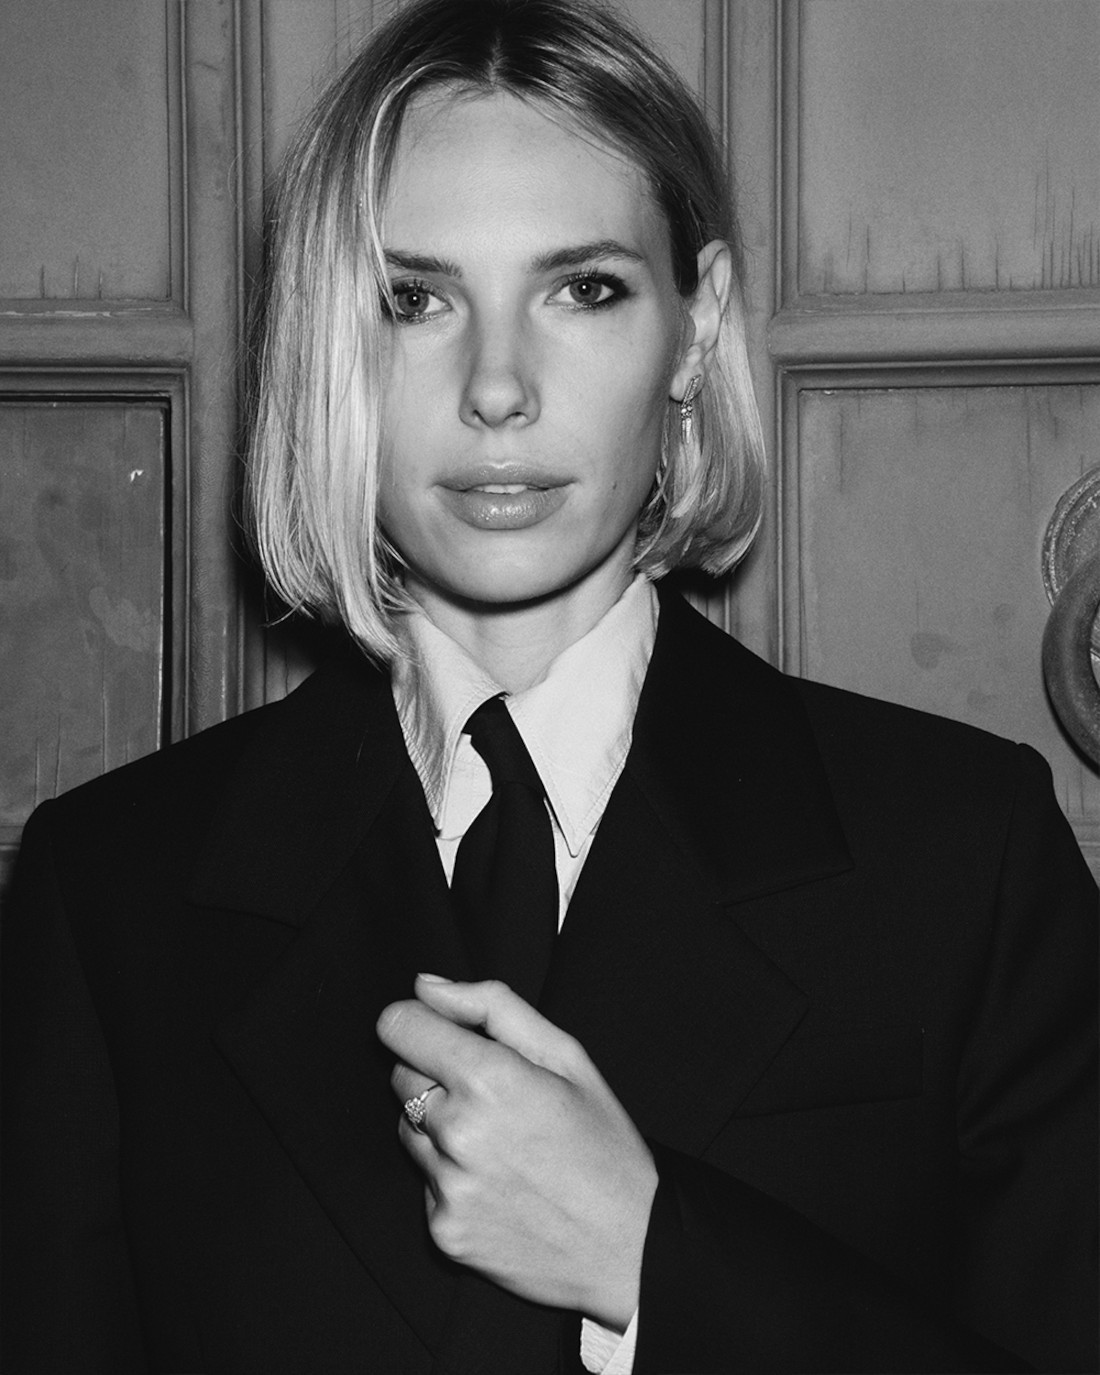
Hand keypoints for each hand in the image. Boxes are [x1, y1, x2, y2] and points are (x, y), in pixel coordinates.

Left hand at [376, 976, 657, 1329]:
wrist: (630, 1246)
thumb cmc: (603, 1143)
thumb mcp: (567, 1056)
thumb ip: (491, 1006)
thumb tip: (425, 986)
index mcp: (489, 1078)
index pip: (397, 1026)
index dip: (418, 1021)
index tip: (442, 1032)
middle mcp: (458, 1132)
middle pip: (400, 1075)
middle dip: (436, 1074)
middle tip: (495, 1097)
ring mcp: (448, 1187)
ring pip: (408, 1128)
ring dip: (440, 1127)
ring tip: (501, 1144)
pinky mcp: (443, 1231)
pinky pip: (425, 1181)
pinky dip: (451, 1177)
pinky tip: (499, 1184)